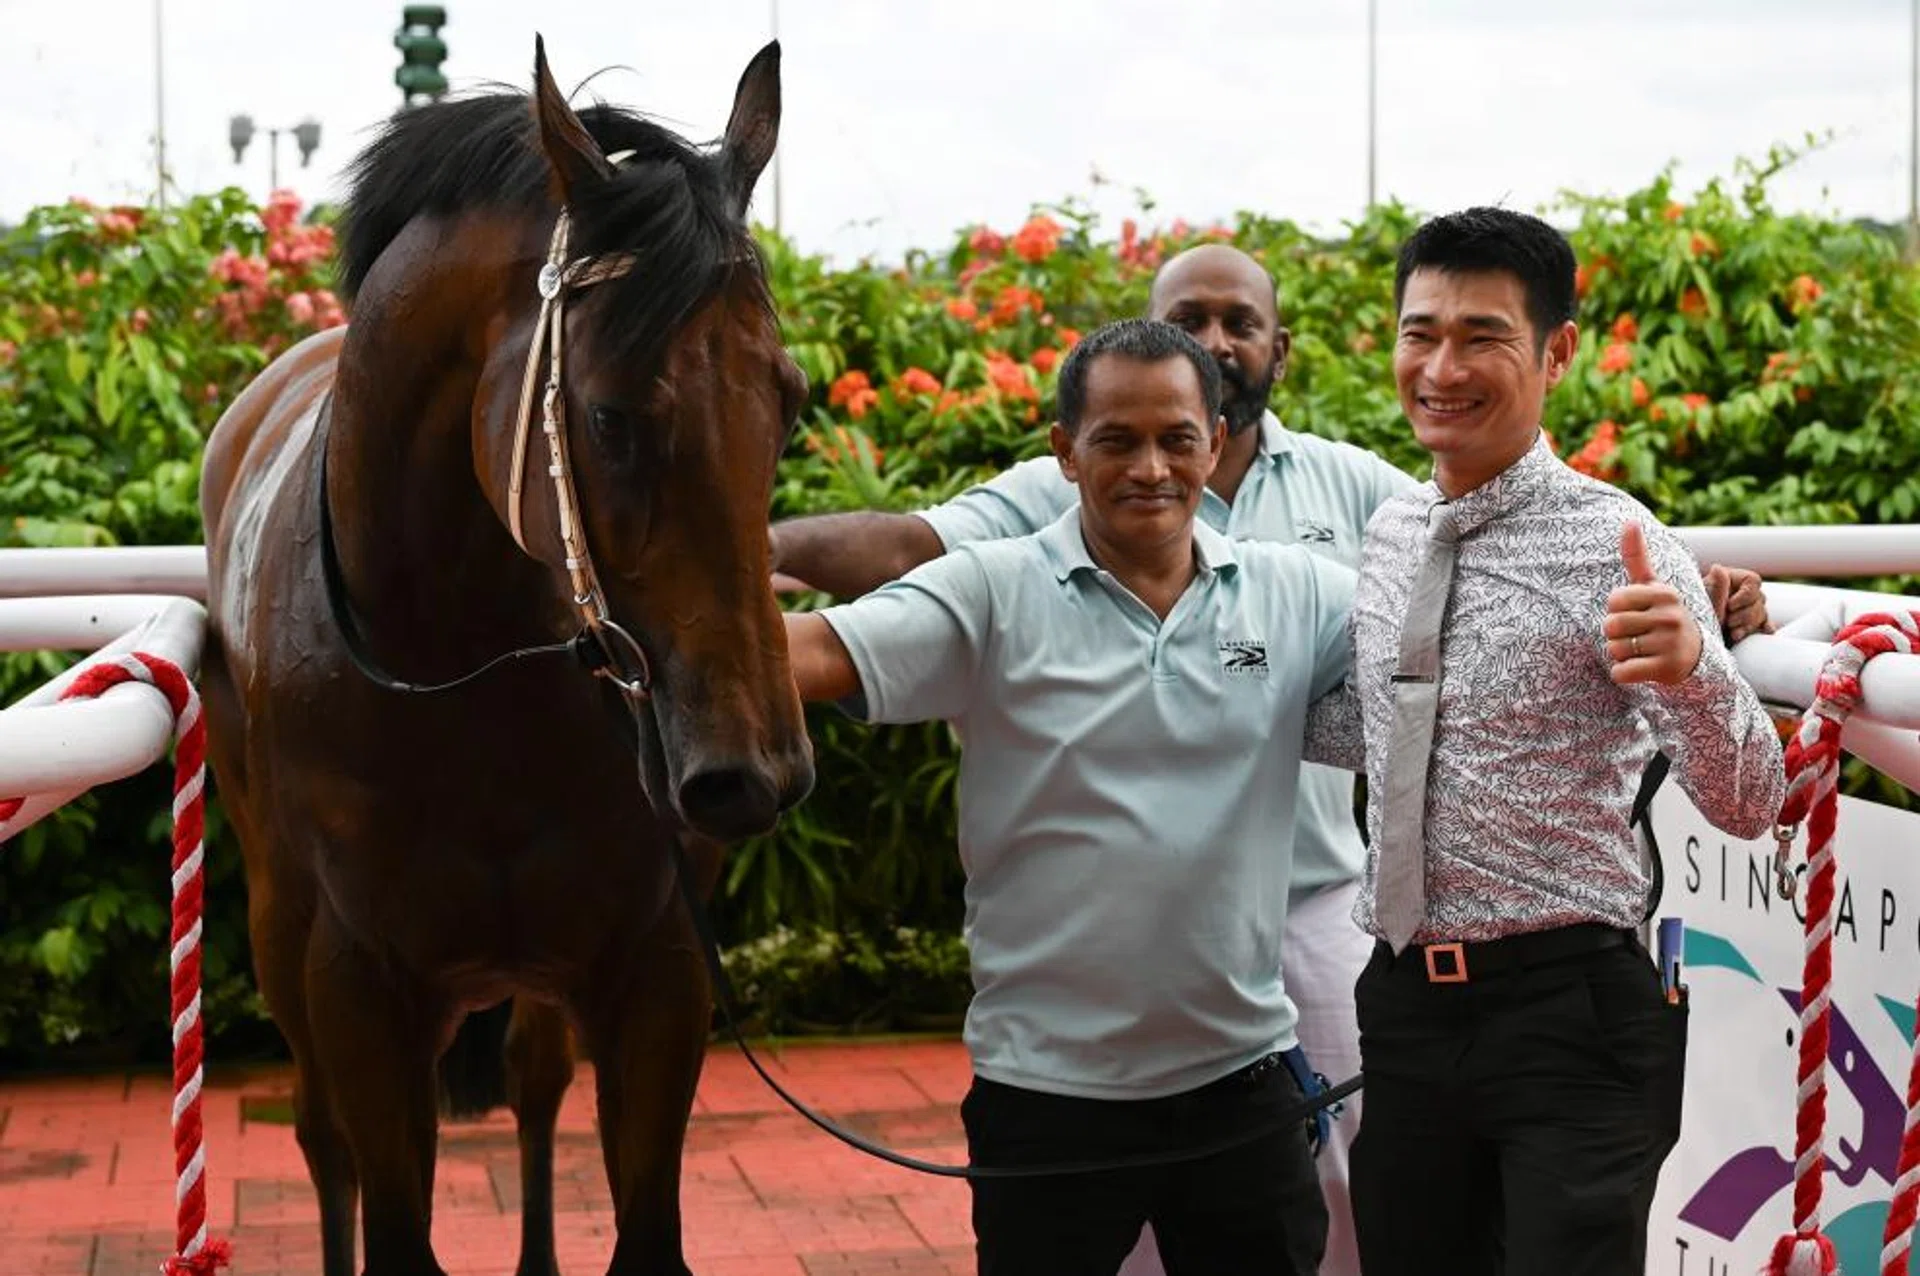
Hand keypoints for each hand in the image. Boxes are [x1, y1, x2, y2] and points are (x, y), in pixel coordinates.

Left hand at [1605, 522, 1702, 684]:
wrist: (1694, 658)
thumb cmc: (1663, 618)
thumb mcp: (1653, 588)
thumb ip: (1638, 558)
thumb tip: (1629, 521)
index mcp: (1664, 593)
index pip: (1613, 601)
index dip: (1617, 611)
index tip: (1637, 614)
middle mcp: (1670, 616)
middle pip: (1610, 626)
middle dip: (1616, 635)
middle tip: (1639, 637)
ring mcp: (1670, 643)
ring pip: (1614, 650)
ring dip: (1621, 655)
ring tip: (1643, 652)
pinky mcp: (1666, 670)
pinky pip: (1621, 672)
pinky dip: (1623, 674)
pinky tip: (1641, 669)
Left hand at [1701, 563, 1771, 643]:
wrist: (1695, 636)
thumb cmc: (1697, 614)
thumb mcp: (1705, 601)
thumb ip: (1715, 586)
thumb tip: (1717, 567)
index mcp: (1732, 580)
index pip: (1753, 581)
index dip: (1746, 595)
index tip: (1730, 606)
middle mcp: (1744, 592)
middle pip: (1760, 600)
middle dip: (1744, 615)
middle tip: (1728, 622)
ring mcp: (1750, 607)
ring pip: (1763, 614)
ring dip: (1748, 625)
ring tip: (1732, 632)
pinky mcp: (1752, 623)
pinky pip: (1766, 625)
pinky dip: (1762, 629)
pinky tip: (1760, 632)